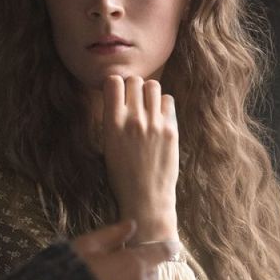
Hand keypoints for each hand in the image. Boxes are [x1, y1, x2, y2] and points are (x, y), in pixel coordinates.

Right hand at [71, 220, 176, 279]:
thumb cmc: (67, 278)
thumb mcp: (84, 248)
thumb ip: (110, 235)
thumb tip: (131, 225)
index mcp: (134, 264)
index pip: (161, 252)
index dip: (167, 248)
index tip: (172, 247)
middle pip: (152, 275)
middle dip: (141, 270)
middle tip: (120, 270)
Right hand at [98, 76, 177, 243]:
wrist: (146, 198)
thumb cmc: (122, 176)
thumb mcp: (108, 146)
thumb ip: (114, 120)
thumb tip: (118, 97)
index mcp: (112, 124)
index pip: (113, 81)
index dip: (115, 85)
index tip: (117, 94)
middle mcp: (133, 119)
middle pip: (134, 80)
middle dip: (133, 87)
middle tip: (133, 101)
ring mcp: (154, 123)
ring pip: (153, 85)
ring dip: (149, 92)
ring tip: (147, 107)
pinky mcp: (171, 129)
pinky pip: (168, 100)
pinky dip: (163, 104)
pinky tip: (159, 117)